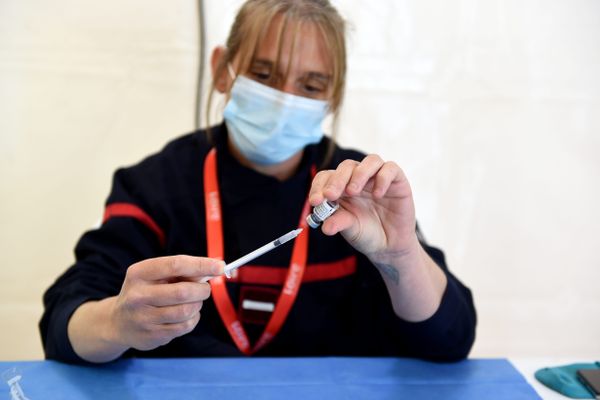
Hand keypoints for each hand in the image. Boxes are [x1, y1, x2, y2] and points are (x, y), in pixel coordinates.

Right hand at [109, 255, 223, 350]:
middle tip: (203, 289)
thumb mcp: (156, 276)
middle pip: (184, 291)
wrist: (119, 322)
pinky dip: (193, 318)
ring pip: (187, 310)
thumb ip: (182, 271)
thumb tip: (214, 268)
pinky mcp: (152, 336)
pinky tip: (185, 315)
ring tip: (192, 302)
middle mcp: (138, 295)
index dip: (201, 265)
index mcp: (139, 273)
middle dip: (202, 289)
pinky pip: (185, 326)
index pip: (175, 265)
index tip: (220, 266)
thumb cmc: (146, 292)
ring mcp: (143, 318)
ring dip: (197, 305)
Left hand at [308, 155, 418, 262]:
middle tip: (331, 195)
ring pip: (370, 161)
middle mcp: (358, 178)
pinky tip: (378, 194)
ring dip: (359, 174)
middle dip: (336, 180)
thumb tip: (325, 227)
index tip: (315, 201)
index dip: (319, 186)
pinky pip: (391, 169)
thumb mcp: (349, 229)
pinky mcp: (397, 181)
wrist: (390, 245)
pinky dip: (383, 178)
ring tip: (353, 191)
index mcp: (341, 187)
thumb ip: (338, 222)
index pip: (327, 177)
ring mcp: (378, 177)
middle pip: (346, 166)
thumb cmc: (366, 233)